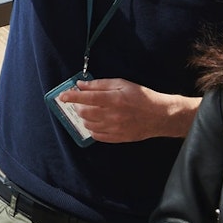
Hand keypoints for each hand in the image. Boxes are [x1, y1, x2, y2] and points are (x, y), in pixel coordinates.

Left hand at [53, 78, 196, 141]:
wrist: (159, 115)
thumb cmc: (141, 96)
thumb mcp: (122, 84)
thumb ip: (100, 84)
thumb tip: (81, 84)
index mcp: (114, 99)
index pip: (87, 98)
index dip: (72, 97)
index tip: (62, 96)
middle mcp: (112, 115)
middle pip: (84, 113)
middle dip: (77, 107)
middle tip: (79, 102)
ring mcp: (114, 128)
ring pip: (88, 125)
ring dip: (83, 117)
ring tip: (88, 111)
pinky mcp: (117, 138)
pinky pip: (97, 135)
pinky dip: (91, 128)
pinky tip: (95, 122)